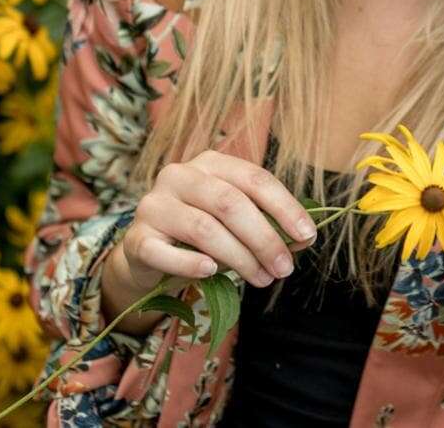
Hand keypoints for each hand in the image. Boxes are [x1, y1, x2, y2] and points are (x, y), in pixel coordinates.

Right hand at [110, 149, 318, 293]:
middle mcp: (179, 175)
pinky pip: (165, 252)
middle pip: (230, 203)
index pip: (254, 178)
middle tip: (284, 269)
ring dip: (240, 259)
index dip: (284, 207)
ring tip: (262, 279)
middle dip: (264, 239)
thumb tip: (305, 239)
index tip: (306, 236)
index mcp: (210, 163)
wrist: (149, 254)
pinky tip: (210, 273)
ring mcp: (154, 204)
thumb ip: (268, 224)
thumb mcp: (236, 223)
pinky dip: (190, 264)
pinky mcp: (137, 237)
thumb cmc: (201, 233)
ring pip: (204, 229)